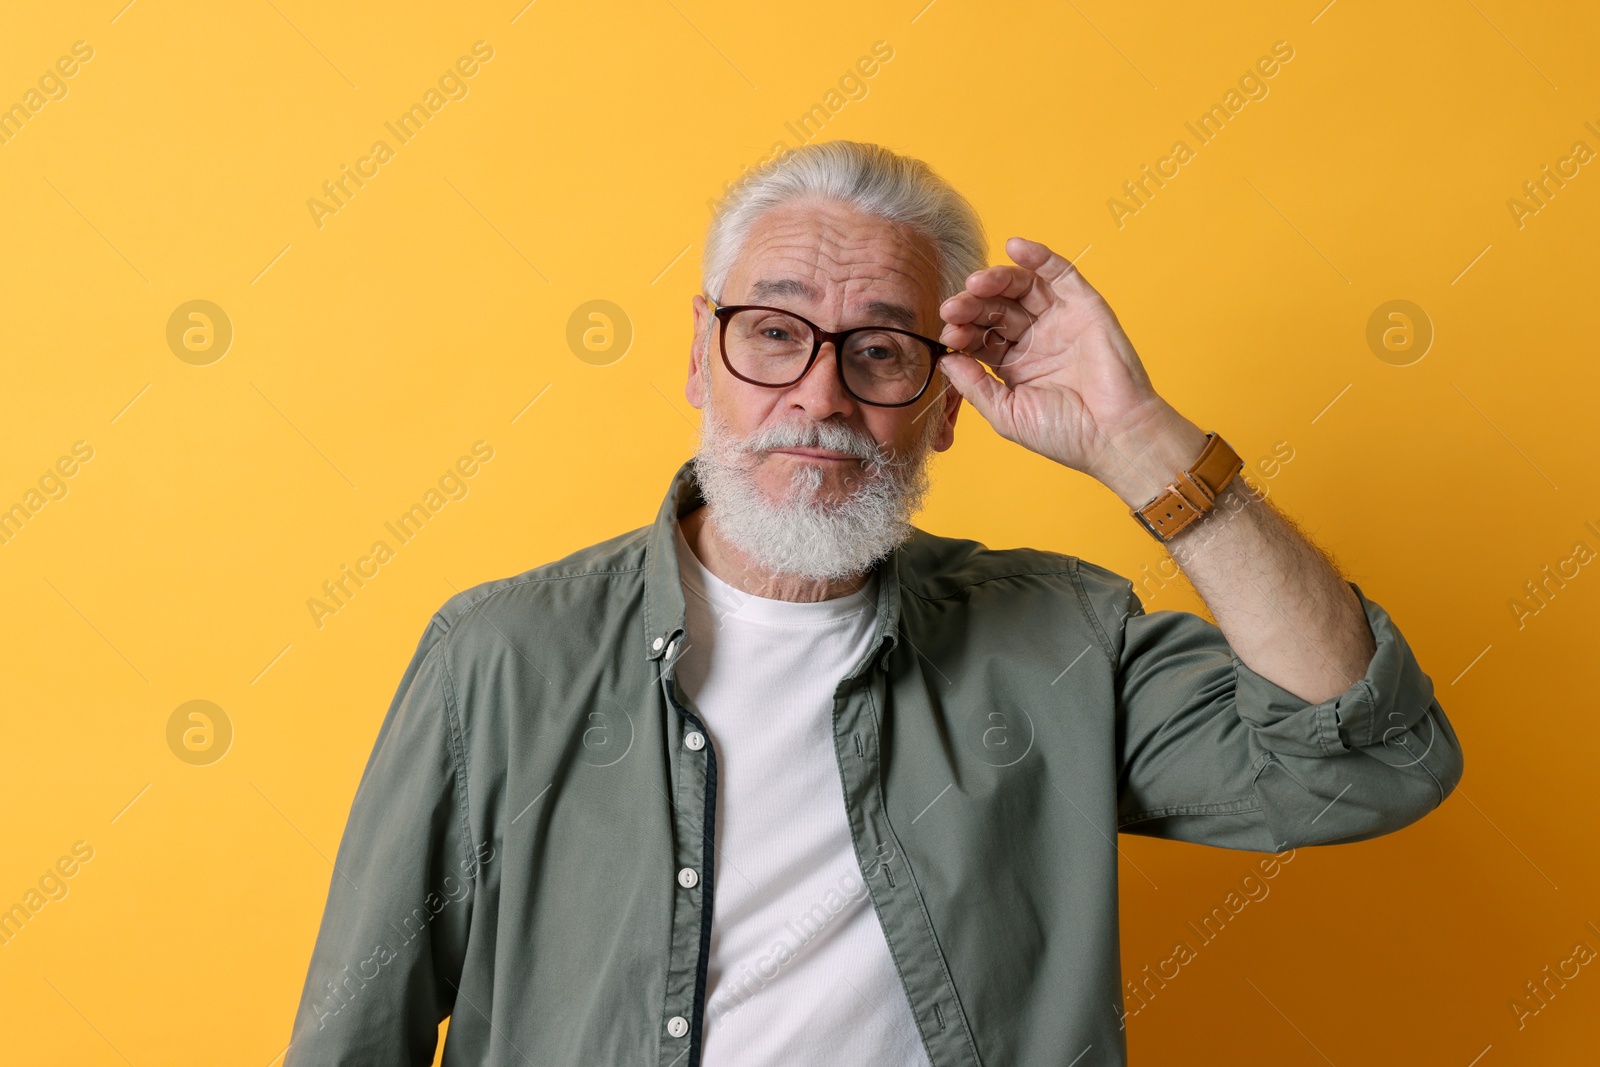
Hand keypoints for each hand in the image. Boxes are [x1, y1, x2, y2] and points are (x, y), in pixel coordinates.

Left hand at [937, 236, 1206, 505]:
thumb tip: (945, 359)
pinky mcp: (1084, 307)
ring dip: (996, 280)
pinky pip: (1060, 274)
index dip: (962, 332)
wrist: (1115, 435)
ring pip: (1021, 288)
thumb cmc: (1065, 434)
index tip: (947, 334)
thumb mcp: (1007, 414)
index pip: (979, 337)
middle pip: (995, 309)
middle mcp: (1034, 339)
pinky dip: (1039, 256)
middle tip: (954, 308)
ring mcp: (1058, 321)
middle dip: (972, 306)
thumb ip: (975, 386)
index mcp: (1013, 365)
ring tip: (977, 283)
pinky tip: (1015, 247)